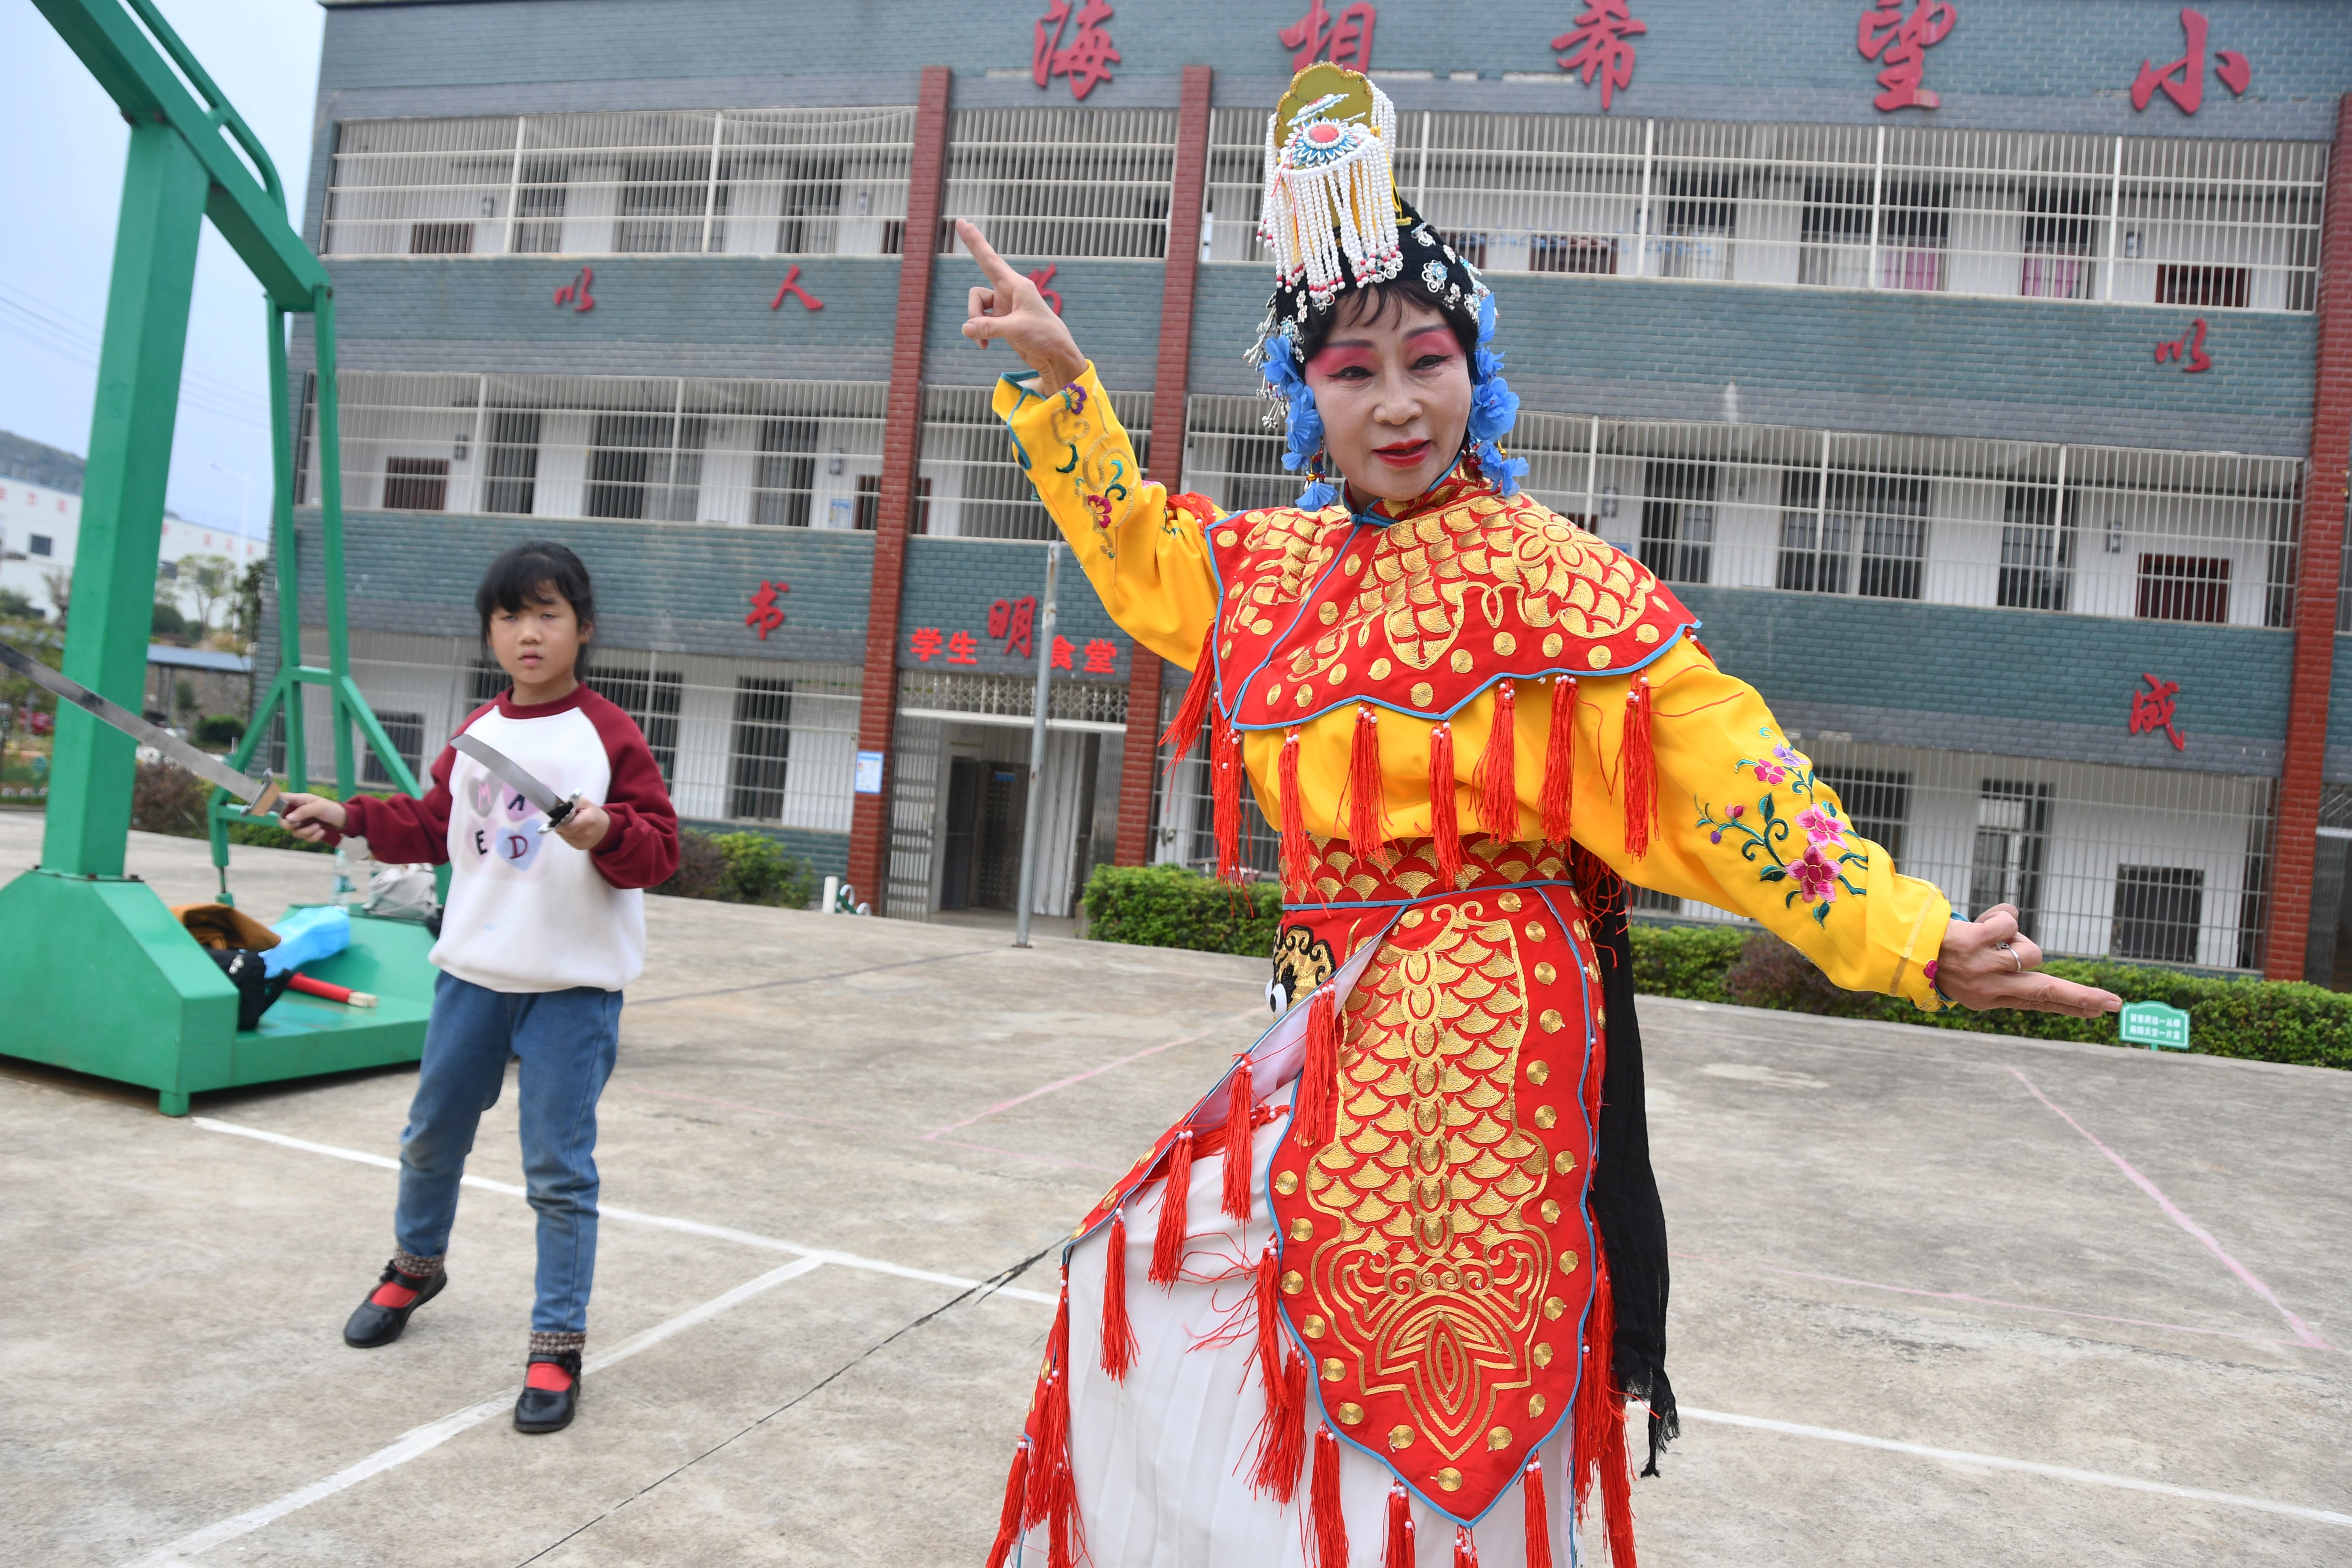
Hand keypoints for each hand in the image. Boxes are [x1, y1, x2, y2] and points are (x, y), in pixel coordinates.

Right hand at [277, 793, 346, 843]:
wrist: (344, 820)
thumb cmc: (331, 808)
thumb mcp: (319, 806)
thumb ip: (304, 811)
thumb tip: (288, 819)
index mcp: (298, 801)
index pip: (280, 799)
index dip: (271, 803)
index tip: (268, 809)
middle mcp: (297, 812)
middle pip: (283, 822)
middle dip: (291, 826)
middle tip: (301, 824)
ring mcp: (302, 823)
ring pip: (294, 832)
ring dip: (307, 832)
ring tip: (319, 827)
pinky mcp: (308, 832)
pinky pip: (304, 838)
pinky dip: (313, 837)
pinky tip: (322, 832)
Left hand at [553, 799, 608, 851]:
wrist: (605, 828)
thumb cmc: (593, 813)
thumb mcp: (584, 802)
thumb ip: (571, 804)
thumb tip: (559, 810)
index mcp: (588, 820)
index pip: (567, 827)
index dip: (560, 823)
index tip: (560, 818)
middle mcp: (586, 834)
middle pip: (564, 831)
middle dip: (562, 825)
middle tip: (567, 820)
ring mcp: (583, 842)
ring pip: (564, 836)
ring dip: (564, 830)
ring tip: (572, 825)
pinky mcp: (580, 847)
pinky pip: (567, 840)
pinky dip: (568, 835)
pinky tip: (574, 831)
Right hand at [959, 219, 1085, 393]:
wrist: (1056, 356)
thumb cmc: (1044, 336)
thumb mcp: (1015, 330)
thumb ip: (988, 327)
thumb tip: (965, 328)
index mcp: (1016, 285)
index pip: (989, 259)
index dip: (974, 241)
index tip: (961, 222)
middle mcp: (1008, 293)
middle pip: (976, 294)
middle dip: (973, 311)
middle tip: (972, 324)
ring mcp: (1004, 307)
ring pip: (976, 310)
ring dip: (976, 325)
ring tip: (985, 341)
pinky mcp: (1002, 321)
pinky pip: (980, 322)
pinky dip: (979, 333)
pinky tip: (985, 345)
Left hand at [1933, 904, 2120, 1017]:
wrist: (1900, 947)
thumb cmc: (1938, 956)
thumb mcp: (1969, 974)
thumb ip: (2002, 968)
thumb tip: (2024, 943)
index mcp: (1989, 998)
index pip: (2037, 1003)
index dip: (2071, 1006)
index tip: (2101, 1009)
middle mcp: (1989, 988)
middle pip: (2046, 991)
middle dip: (2080, 997)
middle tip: (2113, 1003)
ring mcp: (1984, 968)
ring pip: (2029, 949)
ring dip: (2011, 933)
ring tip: (1981, 935)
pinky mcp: (1975, 945)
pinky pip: (2007, 923)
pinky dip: (1998, 915)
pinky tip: (1976, 924)